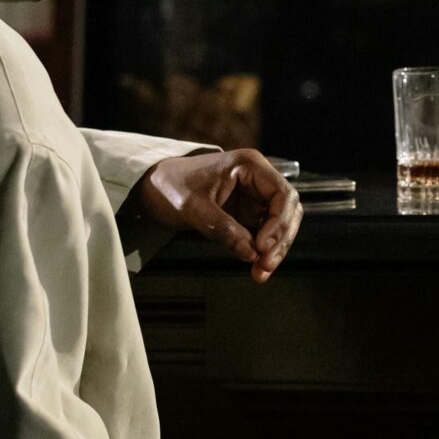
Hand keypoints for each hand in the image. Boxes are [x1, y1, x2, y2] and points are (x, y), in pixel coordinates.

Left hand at [137, 148, 300, 282]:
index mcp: (249, 166)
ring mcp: (254, 197)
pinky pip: (264, 234)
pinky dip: (263, 252)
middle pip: (287, 211)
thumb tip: (251, 253)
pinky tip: (257, 267)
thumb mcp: (194, 208)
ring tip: (261, 272)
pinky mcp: (247, 214)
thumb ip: (224, 230)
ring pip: (280, 225)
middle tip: (266, 265)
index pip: (282, 194)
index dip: (278, 222)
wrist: (151, 188)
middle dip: (280, 240)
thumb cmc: (170, 186)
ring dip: (275, 250)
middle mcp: (258, 180)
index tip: (263, 245)